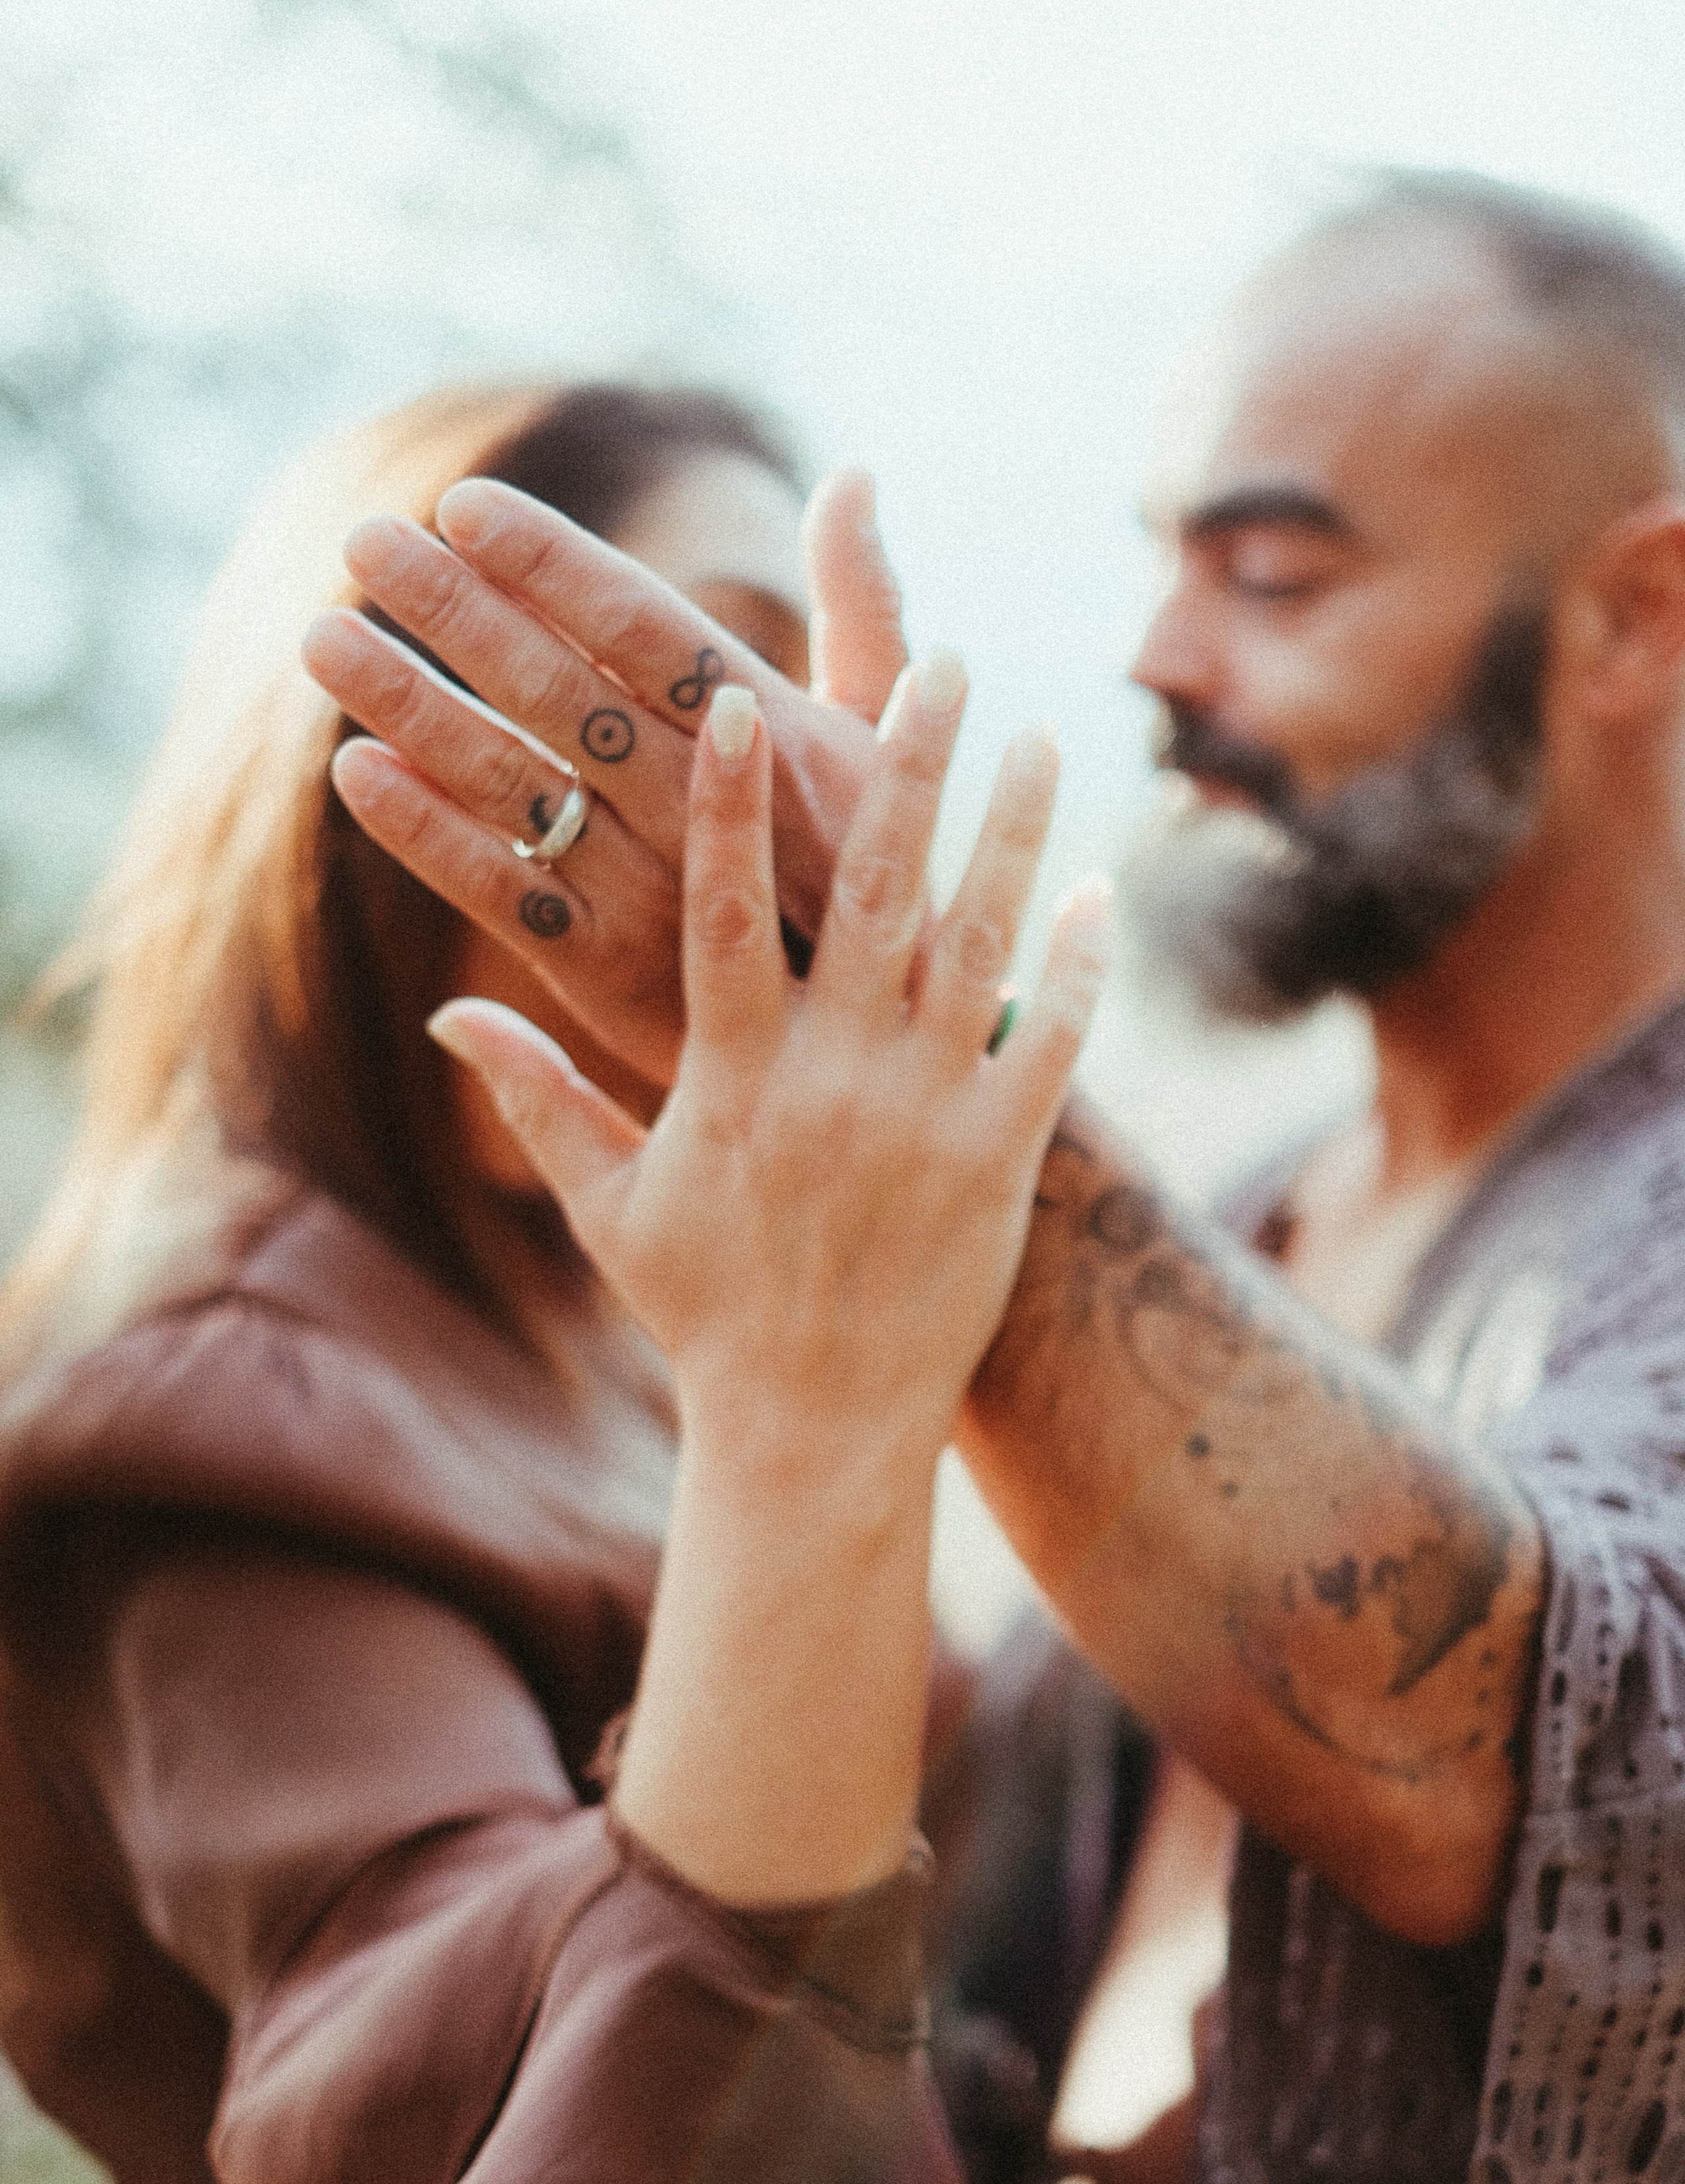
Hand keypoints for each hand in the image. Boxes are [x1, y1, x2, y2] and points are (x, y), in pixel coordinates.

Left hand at [301, 471, 905, 1093]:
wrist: (875, 1045)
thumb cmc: (885, 865)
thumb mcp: (891, 735)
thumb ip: (862, 606)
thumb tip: (848, 477)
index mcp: (774, 735)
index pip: (647, 629)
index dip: (553, 567)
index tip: (463, 507)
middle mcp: (706, 806)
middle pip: (563, 693)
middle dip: (459, 615)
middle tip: (365, 539)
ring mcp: (651, 891)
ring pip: (516, 784)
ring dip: (414, 708)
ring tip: (323, 637)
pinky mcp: (606, 971)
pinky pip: (502, 890)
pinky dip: (426, 835)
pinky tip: (354, 770)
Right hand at [427, 668, 1111, 1900]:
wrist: (815, 1433)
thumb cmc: (707, 1315)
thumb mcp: (611, 1208)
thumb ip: (538, 1097)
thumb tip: (448, 1009)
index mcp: (731, 1078)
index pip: (725, 911)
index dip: (734, 804)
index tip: (740, 700)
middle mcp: (832, 1080)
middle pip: (877, 895)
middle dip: (910, 770)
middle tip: (945, 664)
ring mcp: (926, 1116)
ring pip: (981, 945)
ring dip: (1014, 834)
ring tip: (1040, 738)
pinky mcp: (1000, 1160)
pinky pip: (1052, 1040)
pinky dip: (1080, 965)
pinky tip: (1101, 887)